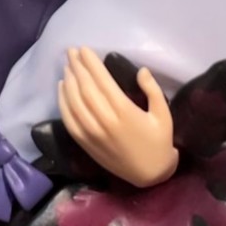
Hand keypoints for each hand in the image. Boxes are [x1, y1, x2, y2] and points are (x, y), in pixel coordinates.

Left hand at [57, 47, 178, 188]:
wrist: (150, 175)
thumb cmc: (159, 141)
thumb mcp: (163, 114)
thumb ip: (153, 90)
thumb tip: (141, 70)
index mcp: (125, 111)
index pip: (102, 81)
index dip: (91, 64)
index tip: (84, 49)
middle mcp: (105, 120)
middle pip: (85, 88)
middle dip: (77, 67)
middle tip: (71, 51)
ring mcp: (93, 133)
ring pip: (74, 102)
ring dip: (69, 81)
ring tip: (67, 65)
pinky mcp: (86, 143)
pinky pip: (69, 120)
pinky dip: (63, 102)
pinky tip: (62, 88)